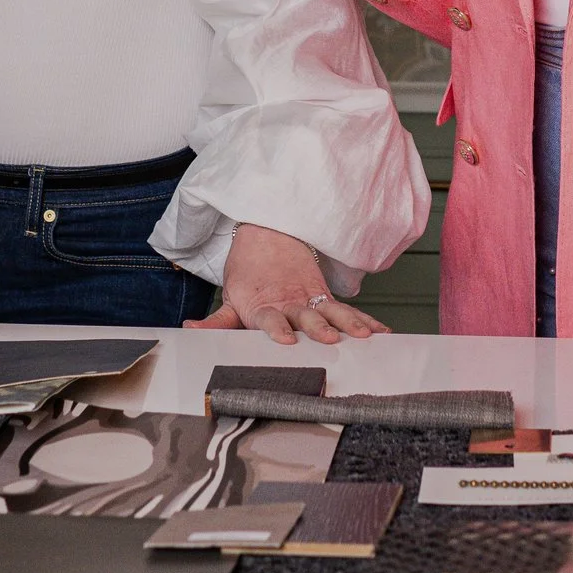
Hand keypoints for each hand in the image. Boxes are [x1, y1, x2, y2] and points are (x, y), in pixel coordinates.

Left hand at [185, 224, 386, 345]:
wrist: (269, 233)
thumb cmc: (249, 271)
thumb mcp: (230, 294)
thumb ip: (216, 321)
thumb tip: (191, 329)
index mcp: (263, 305)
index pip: (269, 318)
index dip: (276, 328)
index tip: (284, 339)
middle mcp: (290, 303)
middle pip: (305, 316)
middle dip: (318, 328)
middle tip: (330, 338)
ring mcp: (310, 299)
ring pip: (332, 312)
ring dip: (348, 324)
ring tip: (365, 336)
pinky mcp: (325, 296)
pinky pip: (347, 310)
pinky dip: (365, 320)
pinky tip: (382, 332)